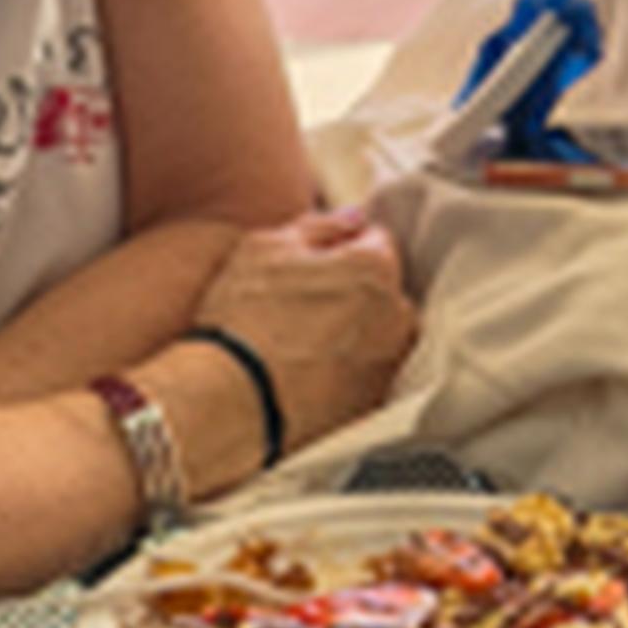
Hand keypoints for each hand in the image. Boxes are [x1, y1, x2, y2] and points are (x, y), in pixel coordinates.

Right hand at [196, 203, 417, 448]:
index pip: (375, 242)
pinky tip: (305, 374)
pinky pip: (364, 375)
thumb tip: (352, 220)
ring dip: (350, 333)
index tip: (312, 266)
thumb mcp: (265, 249)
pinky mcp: (374, 406)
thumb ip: (319, 227)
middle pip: (380, 292)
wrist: (230, 405)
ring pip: (375, 335)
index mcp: (376, 269)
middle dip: (352, 293)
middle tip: (299, 306)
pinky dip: (344, 371)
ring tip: (299, 345)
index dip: (341, 250)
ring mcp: (389, 365)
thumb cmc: (243, 320)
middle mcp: (397, 317)